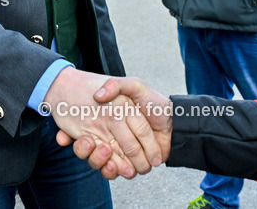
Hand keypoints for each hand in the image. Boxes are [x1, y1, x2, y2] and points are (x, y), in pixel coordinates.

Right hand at [44, 68, 161, 177]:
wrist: (176, 122)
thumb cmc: (155, 103)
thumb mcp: (135, 86)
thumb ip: (116, 85)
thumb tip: (98, 95)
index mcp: (108, 117)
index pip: (87, 129)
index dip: (80, 135)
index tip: (84, 135)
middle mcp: (110, 134)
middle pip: (90, 147)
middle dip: (89, 150)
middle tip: (94, 143)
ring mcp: (118, 149)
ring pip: (99, 160)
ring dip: (99, 161)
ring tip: (107, 153)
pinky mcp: (126, 163)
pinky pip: (113, 170)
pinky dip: (112, 171)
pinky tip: (117, 168)